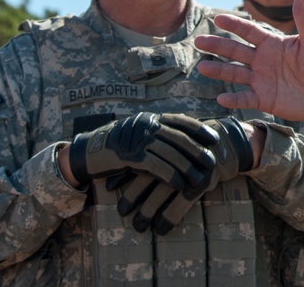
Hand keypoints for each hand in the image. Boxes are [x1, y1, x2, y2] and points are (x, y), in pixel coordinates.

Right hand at [67, 112, 215, 191]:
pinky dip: (170, 176)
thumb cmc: (120, 146)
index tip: (214, 139)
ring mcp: (138, 139)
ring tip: (200, 179)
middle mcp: (146, 125)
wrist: (90, 153)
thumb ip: (160, 133)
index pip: (180, 121)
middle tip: (212, 162)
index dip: (199, 130)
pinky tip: (180, 185)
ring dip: (187, 167)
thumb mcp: (141, 134)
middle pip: (178, 138)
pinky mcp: (130, 156)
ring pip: (170, 153)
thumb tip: (187, 137)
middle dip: (197, 151)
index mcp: (152, 118)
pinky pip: (155, 166)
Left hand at [112, 117, 253, 234]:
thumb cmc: (194, 144)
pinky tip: (160, 229)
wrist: (226, 145)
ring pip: (160, 194)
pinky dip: (168, 218)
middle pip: (145, 179)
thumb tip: (124, 160)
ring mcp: (188, 170)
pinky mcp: (200, 183)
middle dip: (131, 198)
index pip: (137, 161)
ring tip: (138, 226)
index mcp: (165, 144)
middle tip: (121, 212)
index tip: (109, 188)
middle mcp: (174, 157)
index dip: (122, 176)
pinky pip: (180, 205)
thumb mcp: (175, 140)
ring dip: (147, 212)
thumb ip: (155, 148)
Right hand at [196, 0, 303, 123]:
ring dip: (219, 70)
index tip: (218, 18)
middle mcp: (262, 60)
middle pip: (235, 51)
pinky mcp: (264, 99)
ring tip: (202, 66)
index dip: (234, 25)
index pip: (249, 31)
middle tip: (199, 41)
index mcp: (272, 44)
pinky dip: (234, 99)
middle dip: (217, 45)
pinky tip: (222, 98)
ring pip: (235, 73)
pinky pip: (245, 98)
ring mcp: (261, 80)